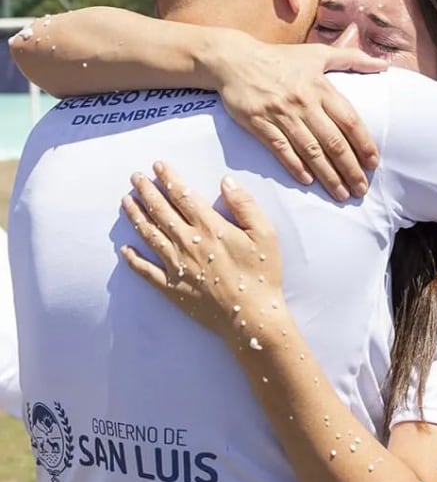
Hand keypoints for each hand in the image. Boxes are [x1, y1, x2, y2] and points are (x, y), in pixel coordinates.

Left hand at [119, 162, 284, 340]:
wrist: (251, 317)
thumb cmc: (262, 274)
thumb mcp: (265, 234)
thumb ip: (245, 205)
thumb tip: (225, 181)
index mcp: (210, 228)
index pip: (183, 195)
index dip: (169, 178)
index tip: (157, 165)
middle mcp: (187, 243)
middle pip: (160, 211)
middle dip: (146, 191)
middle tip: (135, 177)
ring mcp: (176, 266)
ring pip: (149, 235)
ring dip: (135, 216)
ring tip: (126, 201)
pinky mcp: (171, 288)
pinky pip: (146, 270)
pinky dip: (133, 259)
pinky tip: (124, 249)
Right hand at [212, 40, 388, 201]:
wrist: (234, 59)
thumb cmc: (280, 59)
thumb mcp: (318, 54)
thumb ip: (352, 58)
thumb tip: (384, 65)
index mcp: (320, 87)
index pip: (349, 120)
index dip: (363, 144)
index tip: (373, 164)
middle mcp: (303, 102)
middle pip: (333, 141)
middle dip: (350, 168)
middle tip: (361, 189)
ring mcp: (280, 114)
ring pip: (310, 150)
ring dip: (327, 175)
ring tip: (341, 194)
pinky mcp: (258, 122)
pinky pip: (280, 149)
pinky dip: (294, 165)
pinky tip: (307, 181)